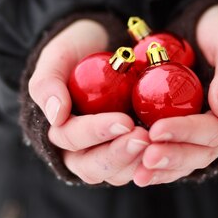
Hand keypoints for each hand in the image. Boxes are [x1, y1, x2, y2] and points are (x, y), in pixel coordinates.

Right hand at [28, 19, 149, 184]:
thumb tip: (56, 117)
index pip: (71, 139)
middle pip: (92, 167)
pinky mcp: (129, 151)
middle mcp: (78, 149)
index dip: (96, 133)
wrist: (104, 44)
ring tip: (158, 144)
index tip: (124, 121)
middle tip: (144, 138)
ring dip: (137, 162)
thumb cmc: (76, 48)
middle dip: (119, 155)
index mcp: (58, 128)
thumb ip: (48, 83)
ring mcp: (105, 152)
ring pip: (117, 173)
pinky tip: (169, 147)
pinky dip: (153, 161)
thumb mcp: (57, 56)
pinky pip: (139, 166)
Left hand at [133, 4, 217, 185]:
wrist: (204, 26)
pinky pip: (165, 154)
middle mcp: (213, 131)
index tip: (157, 130)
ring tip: (139, 174)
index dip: (186, 132)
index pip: (212, 131)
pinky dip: (150, 164)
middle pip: (197, 154)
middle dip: (172, 157)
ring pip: (181, 162)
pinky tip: (133, 170)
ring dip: (161, 170)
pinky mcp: (174, 134)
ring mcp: (193, 135)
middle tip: (147, 156)